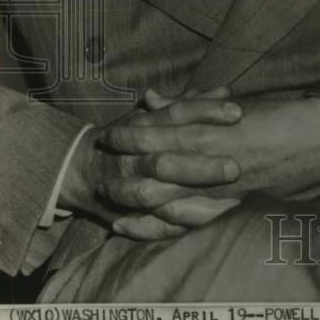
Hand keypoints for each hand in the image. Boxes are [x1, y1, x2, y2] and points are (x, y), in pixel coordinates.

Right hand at [58, 85, 241, 238]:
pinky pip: (158, 226)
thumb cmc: (130, 135)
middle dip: (199, 166)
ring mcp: (129, 189)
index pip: (175, 115)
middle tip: (235, 166)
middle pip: (165, 162)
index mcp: (142, 127)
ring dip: (192, 202)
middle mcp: (133, 158)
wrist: (82, 169)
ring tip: (233, 202)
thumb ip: (191, 105)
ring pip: (156, 197)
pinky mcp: (132, 216)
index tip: (237, 112)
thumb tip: (225, 92)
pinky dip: (182, 227)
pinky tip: (215, 225)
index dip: (205, 112)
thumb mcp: (156, 115)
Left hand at [103, 94, 319, 239]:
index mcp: (217, 128)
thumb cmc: (283, 116)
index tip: (109, 135)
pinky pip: (196, 221)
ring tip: (112, 207)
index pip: (162, 131)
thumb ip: (192, 105)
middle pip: (159, 169)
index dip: (133, 135)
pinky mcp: (238, 205)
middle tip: (102, 174)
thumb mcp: (235, 105)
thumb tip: (151, 98)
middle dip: (128, 171)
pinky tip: (146, 231)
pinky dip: (167, 226)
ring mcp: (227, 187)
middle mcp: (217, 160)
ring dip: (140, 202)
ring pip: (172, 199)